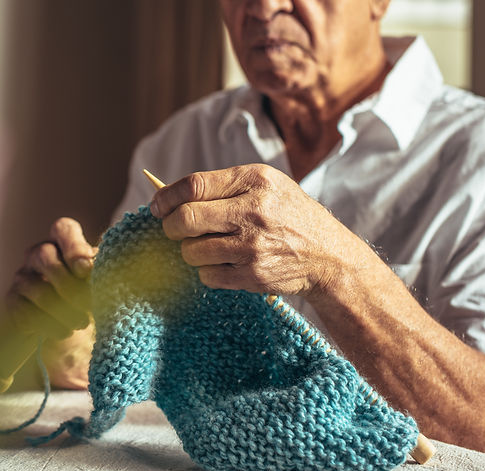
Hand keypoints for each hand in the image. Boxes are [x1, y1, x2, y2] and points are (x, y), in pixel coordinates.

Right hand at [6, 217, 96, 339]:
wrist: (68, 327)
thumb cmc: (88, 297)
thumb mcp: (98, 282)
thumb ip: (100, 273)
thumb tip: (101, 272)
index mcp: (63, 243)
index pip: (63, 229)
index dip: (74, 247)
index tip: (86, 270)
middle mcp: (38, 254)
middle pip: (45, 256)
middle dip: (69, 284)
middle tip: (88, 305)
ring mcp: (22, 277)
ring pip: (38, 290)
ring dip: (63, 310)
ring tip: (82, 323)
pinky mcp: (13, 302)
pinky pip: (28, 313)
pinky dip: (50, 325)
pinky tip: (65, 331)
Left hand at [149, 163, 349, 296]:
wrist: (327, 255)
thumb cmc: (286, 215)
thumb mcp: (265, 186)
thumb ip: (223, 187)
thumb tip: (168, 198)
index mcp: (254, 180)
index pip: (193, 185)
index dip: (166, 197)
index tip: (156, 207)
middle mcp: (253, 211)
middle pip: (185, 219)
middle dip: (170, 227)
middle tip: (173, 230)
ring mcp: (253, 245)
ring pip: (191, 251)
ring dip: (190, 252)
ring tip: (208, 247)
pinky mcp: (252, 275)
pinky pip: (207, 276)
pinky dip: (208, 272)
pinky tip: (225, 264)